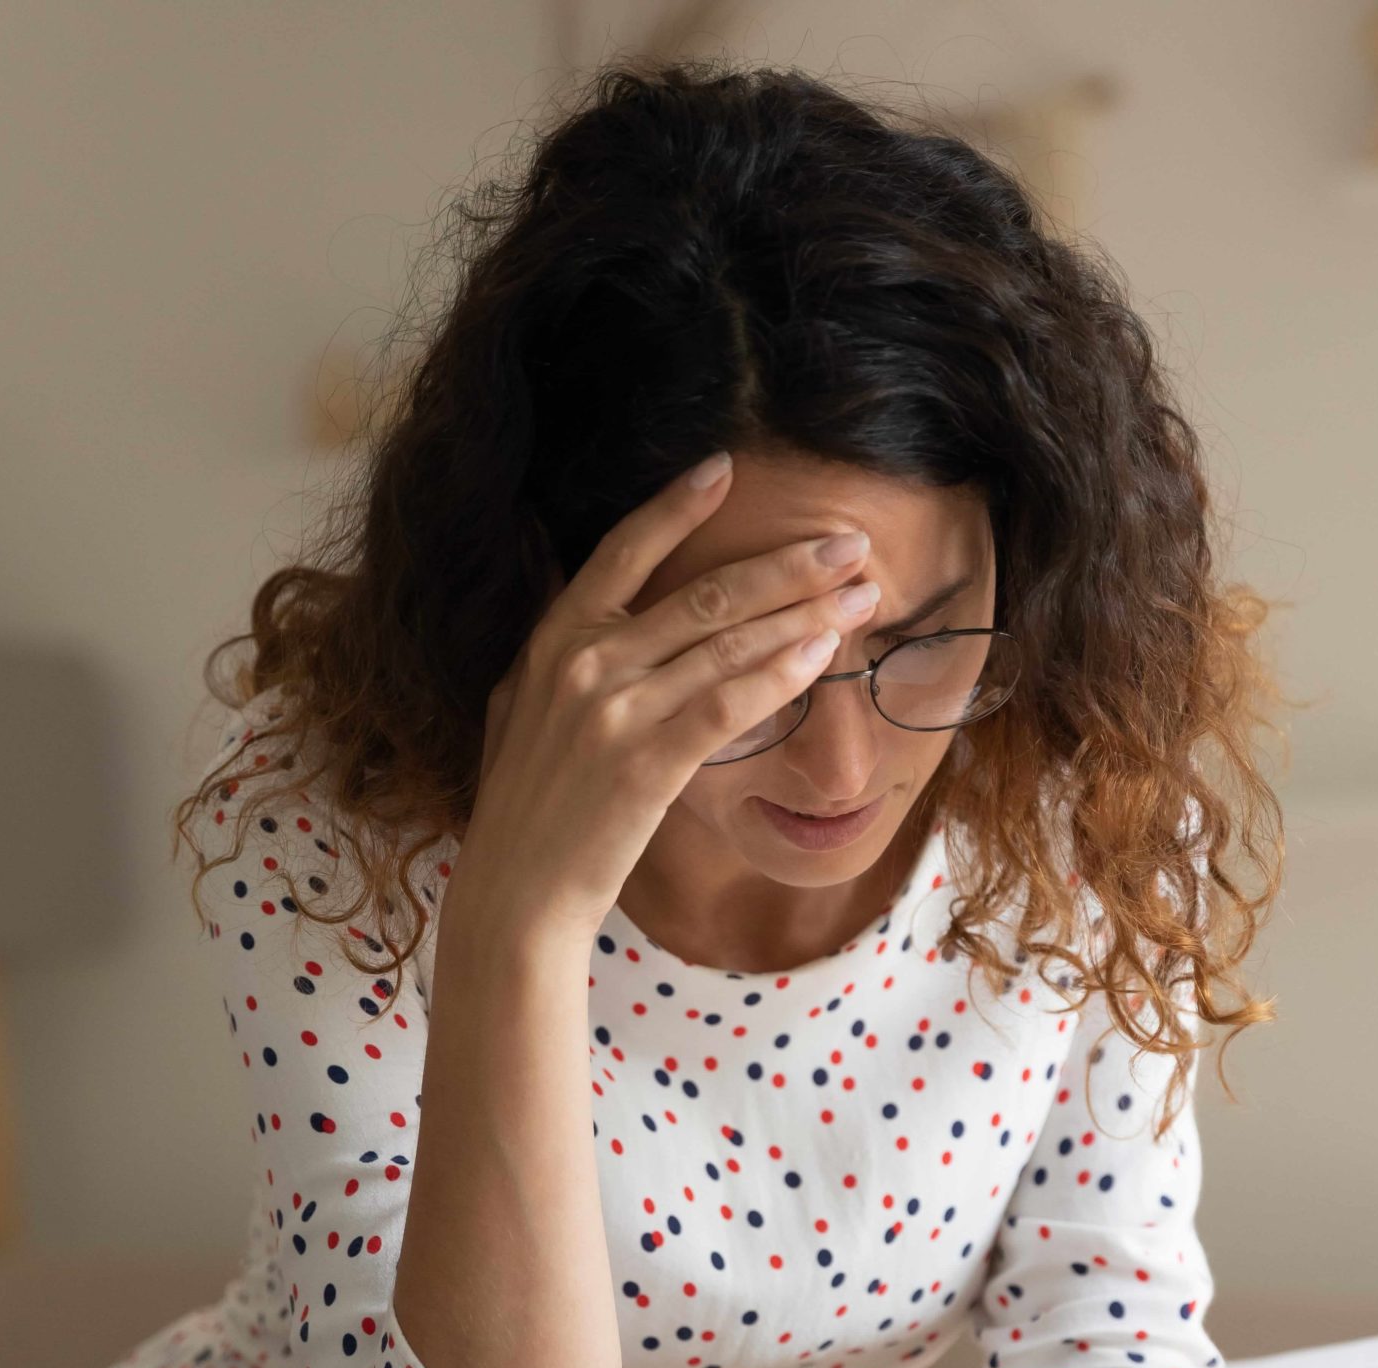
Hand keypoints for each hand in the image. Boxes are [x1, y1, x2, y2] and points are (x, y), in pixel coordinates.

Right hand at [458, 448, 882, 937]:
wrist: (516, 890)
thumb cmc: (529, 805)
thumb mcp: (520, 707)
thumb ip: (556, 650)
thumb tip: (572, 588)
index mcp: (552, 640)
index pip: (623, 551)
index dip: (675, 506)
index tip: (726, 468)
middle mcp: (582, 662)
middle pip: (703, 593)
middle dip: (788, 564)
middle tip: (850, 542)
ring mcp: (614, 711)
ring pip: (727, 642)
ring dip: (805, 614)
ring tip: (861, 595)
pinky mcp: (646, 762)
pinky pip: (727, 705)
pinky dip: (779, 675)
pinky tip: (823, 655)